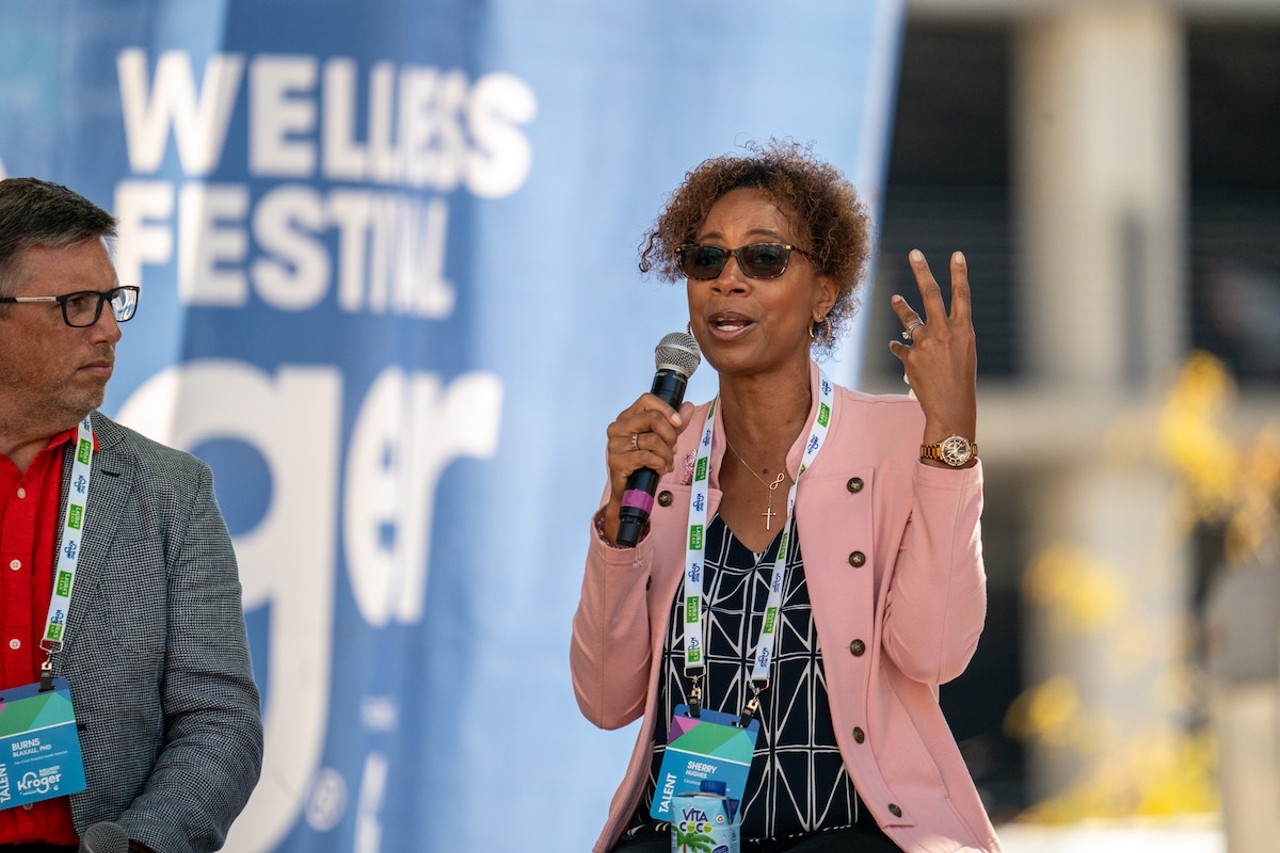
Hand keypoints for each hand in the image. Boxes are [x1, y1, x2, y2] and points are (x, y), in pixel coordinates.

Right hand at [601, 394, 694, 543]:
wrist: (629, 492)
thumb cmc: (644, 464)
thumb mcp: (663, 441)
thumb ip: (674, 424)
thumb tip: (689, 406)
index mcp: (627, 417)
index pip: (647, 400)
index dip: (666, 409)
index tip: (678, 423)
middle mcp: (617, 427)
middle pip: (653, 418)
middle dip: (670, 435)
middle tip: (673, 449)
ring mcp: (615, 444)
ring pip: (653, 440)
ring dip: (667, 455)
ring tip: (667, 463)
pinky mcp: (616, 460)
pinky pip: (646, 457)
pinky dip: (659, 464)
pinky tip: (660, 469)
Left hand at [888, 250, 977, 456]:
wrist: (951, 407)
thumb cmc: (960, 379)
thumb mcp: (963, 352)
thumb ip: (948, 333)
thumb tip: (922, 322)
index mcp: (963, 330)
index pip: (962, 295)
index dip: (959, 274)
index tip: (956, 254)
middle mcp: (944, 332)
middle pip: (931, 294)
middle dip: (922, 271)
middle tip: (914, 253)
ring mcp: (925, 343)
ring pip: (908, 318)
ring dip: (901, 307)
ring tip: (895, 297)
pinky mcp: (910, 357)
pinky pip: (900, 347)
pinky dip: (899, 348)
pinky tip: (898, 348)